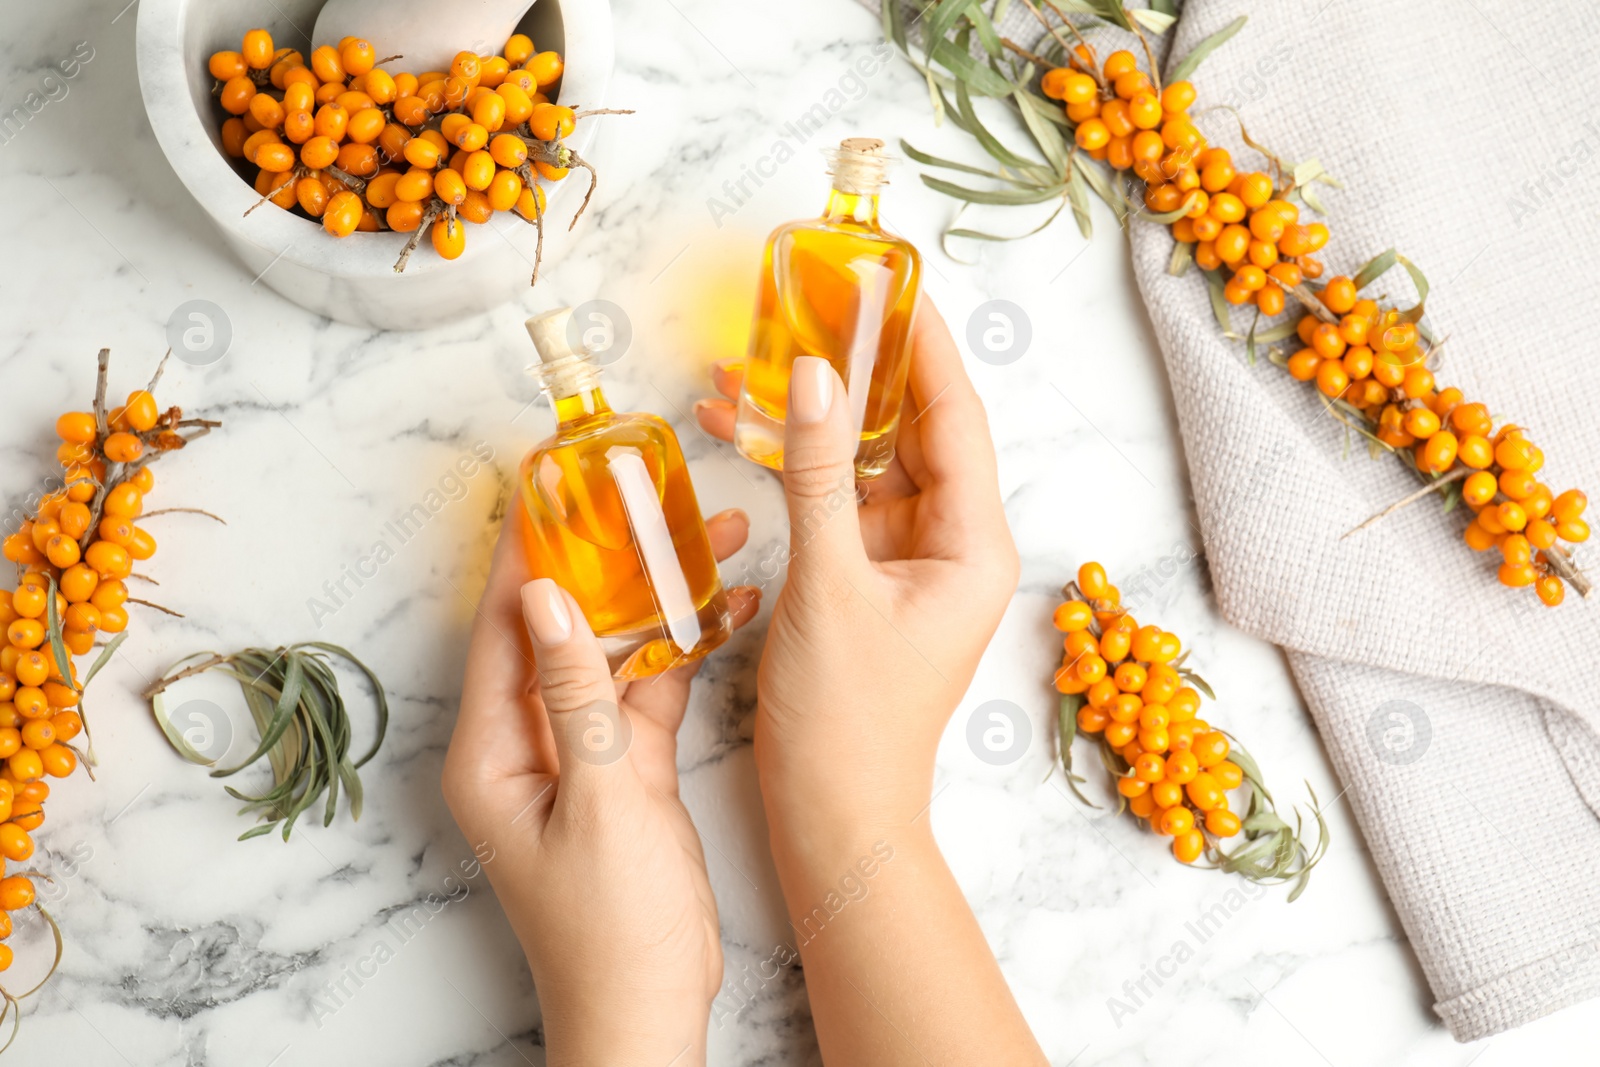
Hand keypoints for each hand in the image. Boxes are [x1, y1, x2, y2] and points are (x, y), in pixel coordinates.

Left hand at [442, 506, 758, 1065]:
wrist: (651, 1007)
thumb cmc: (609, 929)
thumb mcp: (598, 801)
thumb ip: (578, 696)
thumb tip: (545, 600)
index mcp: (492, 752)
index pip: (500, 627)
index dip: (525, 550)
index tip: (550, 481)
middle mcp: (529, 742)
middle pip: (560, 626)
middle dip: (605, 560)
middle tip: (642, 491)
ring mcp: (581, 752)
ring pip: (615, 650)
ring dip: (659, 598)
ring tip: (710, 533)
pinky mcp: (628, 768)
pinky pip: (652, 689)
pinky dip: (688, 650)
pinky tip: (731, 606)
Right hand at [696, 300, 1040, 1066]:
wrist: (833, 818)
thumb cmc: (845, 721)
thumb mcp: (827, 584)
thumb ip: (815, 474)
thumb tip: (810, 374)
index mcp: (972, 545)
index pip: (955, 417)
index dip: (922, 345)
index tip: (891, 281)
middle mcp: (952, 545)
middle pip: (914, 429)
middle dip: (861, 369)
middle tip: (817, 302)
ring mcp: (908, 562)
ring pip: (868, 462)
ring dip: (816, 417)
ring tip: (753, 359)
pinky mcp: (866, 581)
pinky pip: (838, 500)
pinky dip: (797, 467)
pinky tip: (743, 428)